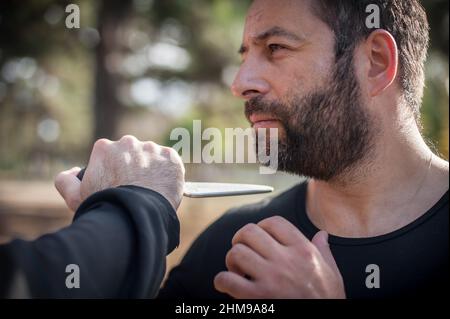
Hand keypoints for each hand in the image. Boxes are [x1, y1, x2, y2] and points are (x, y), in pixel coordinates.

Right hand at [55, 135, 184, 211]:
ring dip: (151, 169)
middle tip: (135, 189)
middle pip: (131, 154)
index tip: (118, 185)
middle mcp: (128, 142)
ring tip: (149, 191)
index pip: (110, 156)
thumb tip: (74, 171)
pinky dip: (167, 173)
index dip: (113, 172)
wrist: (136, 214)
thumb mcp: (75, 197)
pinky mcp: (170, 156)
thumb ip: (66, 180)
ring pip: (151, 157)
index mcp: (104, 147)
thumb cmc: (105, 206)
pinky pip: (169, 162)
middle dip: (133, 168)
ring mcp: (151, 148)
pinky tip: (161, 187)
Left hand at [214, 216, 345, 298]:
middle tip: (243, 249)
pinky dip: (222, 280)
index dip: (262, 226)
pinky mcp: (258, 298)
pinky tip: (227, 285)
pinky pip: (227, 280)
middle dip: (241, 239)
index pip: (274, 222)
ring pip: (236, 253)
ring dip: (232, 260)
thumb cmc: (327, 300)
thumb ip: (323, 251)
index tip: (260, 237)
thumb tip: (322, 234)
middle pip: (250, 232)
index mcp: (303, 251)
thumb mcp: (331, 273)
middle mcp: (286, 261)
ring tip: (237, 270)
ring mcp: (270, 279)